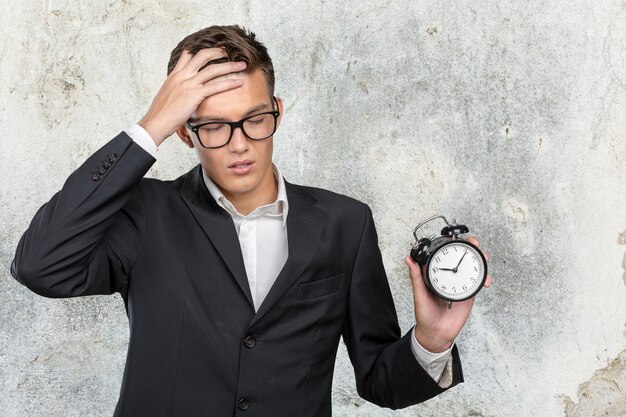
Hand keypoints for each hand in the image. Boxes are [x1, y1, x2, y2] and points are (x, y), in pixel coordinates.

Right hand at [138, 48, 246, 145]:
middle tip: (228, 52)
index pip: (188, 55)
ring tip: (242, 65)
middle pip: (202, 56)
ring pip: (213, 69)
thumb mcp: (168, 96)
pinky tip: (239, 82)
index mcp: (175, 75)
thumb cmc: (161, 114)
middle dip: (218, 52)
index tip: (213, 50)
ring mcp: (188, 84)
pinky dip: (229, 83)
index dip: (200, 51)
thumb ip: (176, 90)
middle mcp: (182, 76)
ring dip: (230, 66)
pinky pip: (216, 86)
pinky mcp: (194, 94)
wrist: (156, 122)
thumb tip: (182, 94)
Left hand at [405, 236, 492, 352]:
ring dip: (481, 259)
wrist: (437, 333)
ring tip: (483, 257)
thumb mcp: (418, 295)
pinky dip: (485, 278)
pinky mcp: (469, 293)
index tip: (455, 237)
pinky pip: (479, 282)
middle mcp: (448, 275)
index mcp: (435, 273)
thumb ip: (415, 278)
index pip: (443, 253)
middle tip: (474, 243)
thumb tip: (408, 259)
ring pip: (473, 267)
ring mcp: (460, 283)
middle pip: (461, 256)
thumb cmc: (424, 315)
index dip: (450, 243)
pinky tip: (486, 280)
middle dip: (470, 247)